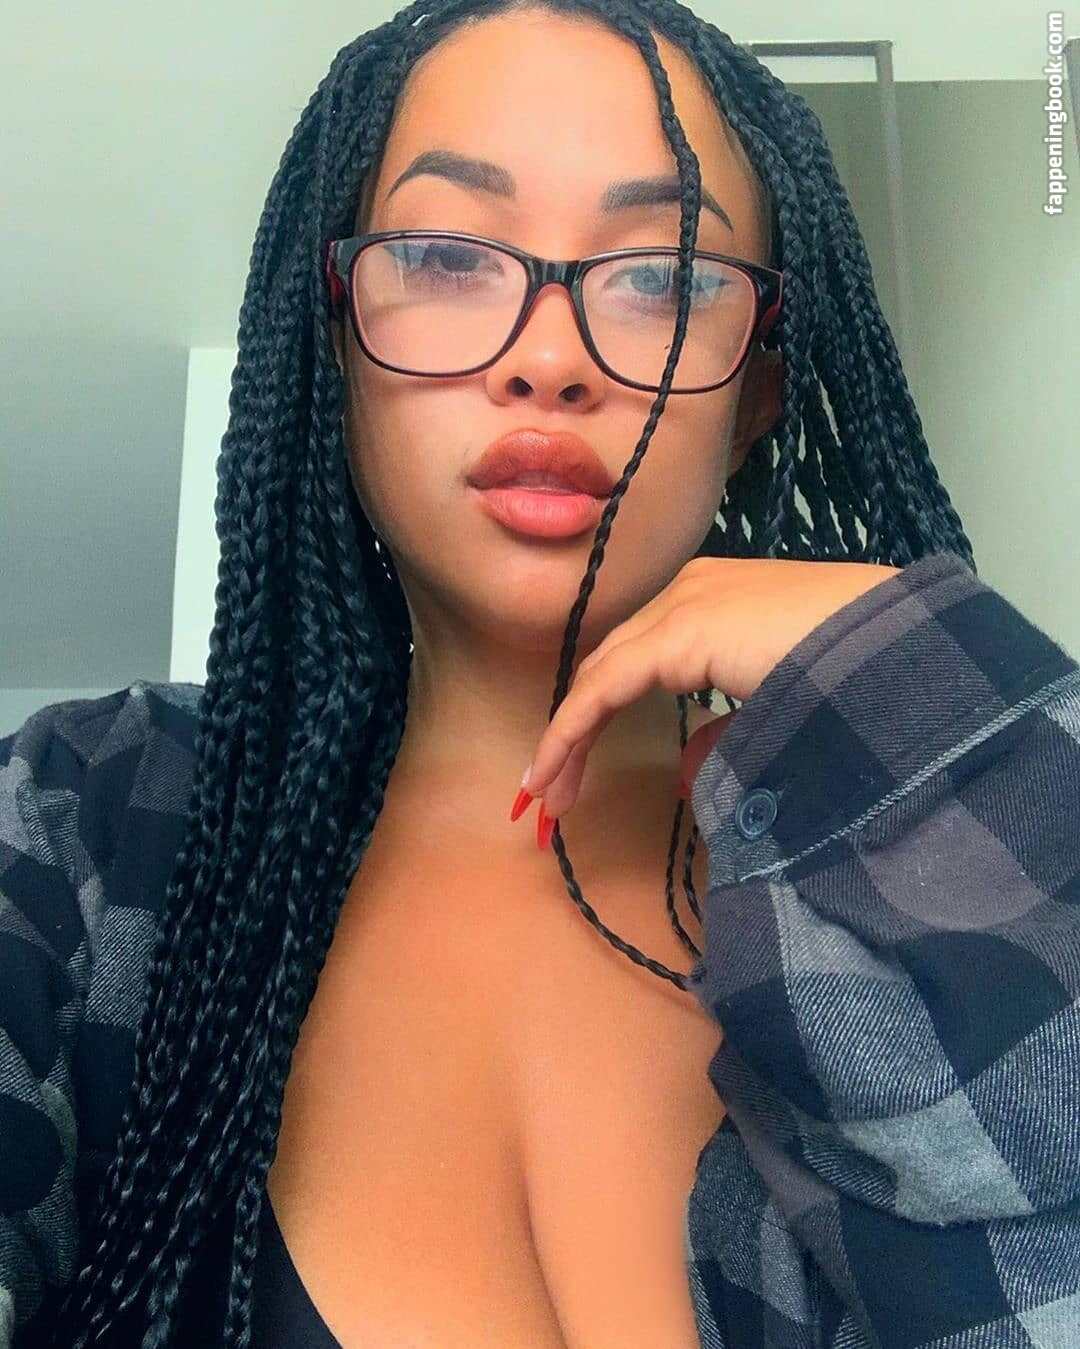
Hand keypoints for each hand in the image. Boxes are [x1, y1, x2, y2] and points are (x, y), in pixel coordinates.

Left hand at [517, 557, 901, 824]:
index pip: (639, 658)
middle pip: (610, 666)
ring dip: (567, 738)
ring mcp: (683, 604)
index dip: (601, 713)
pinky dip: (571, 731)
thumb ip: (726, 735)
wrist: (899, 649)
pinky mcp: (678, 632)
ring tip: (544, 797)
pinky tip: (552, 773)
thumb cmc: (857, 680)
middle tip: (551, 792)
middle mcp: (692, 590)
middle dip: (576, 731)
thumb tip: (683, 774)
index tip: (576, 770)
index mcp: (719, 600)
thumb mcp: (779, 711)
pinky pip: (603, 688)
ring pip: (600, 676)